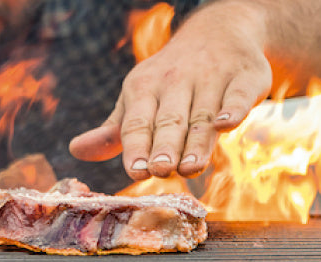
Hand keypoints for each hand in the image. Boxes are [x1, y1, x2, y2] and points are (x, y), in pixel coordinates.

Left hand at [69, 3, 271, 180]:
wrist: (219, 31)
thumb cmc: (172, 80)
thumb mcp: (138, 100)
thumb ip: (114, 131)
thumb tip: (76, 151)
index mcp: (144, 88)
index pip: (138, 123)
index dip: (137, 147)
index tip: (135, 172)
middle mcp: (176, 80)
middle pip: (170, 120)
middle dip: (165, 146)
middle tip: (161, 170)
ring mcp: (212, 77)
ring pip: (203, 115)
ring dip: (197, 142)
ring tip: (191, 167)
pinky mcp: (244, 76)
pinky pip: (238, 94)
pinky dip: (234, 108)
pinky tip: (227, 123)